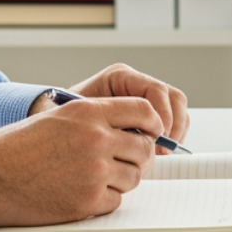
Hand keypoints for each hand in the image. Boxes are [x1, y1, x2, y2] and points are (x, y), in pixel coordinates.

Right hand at [0, 96, 160, 227]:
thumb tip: (126, 128)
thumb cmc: (15, 149)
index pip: (143, 110)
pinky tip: (85, 193)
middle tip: (126, 162)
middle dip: (139, 156)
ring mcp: (94, 171)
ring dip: (122, 179)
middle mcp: (96, 138)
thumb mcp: (57, 117)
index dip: (153, 123)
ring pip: (134, 177)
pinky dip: (106, 199)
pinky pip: (116, 200)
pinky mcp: (87, 200)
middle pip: (144, 148)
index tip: (153, 131)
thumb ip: (93, 119)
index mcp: (89, 112)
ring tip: (97, 178)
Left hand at [70, 63, 189, 150]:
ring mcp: (144, 99)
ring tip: (162, 153)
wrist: (54, 130)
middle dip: (173, 125)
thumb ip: (108, 123)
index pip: (155, 90)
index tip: (158, 137)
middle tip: (163, 148)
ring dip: (175, 132)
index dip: (162, 115)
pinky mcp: (148, 115)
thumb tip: (138, 135)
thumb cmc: (64, 123)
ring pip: (177, 109)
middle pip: (172, 97)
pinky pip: (172, 121)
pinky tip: (159, 153)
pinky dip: (171, 137)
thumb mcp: (82, 120)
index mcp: (120, 77)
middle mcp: (136, 85)